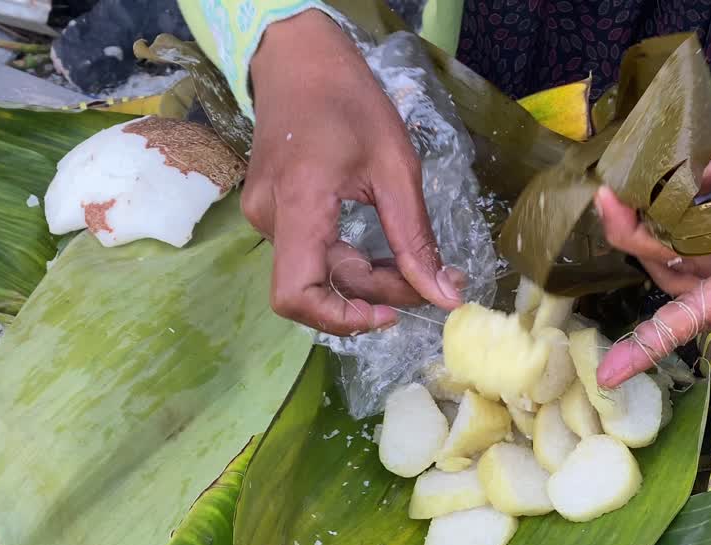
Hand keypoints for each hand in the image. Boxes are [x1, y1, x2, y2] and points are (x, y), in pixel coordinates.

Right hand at [243, 10, 461, 334]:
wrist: (298, 58)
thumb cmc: (349, 100)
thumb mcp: (396, 166)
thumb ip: (415, 238)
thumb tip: (444, 296)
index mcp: (298, 204)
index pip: (296, 294)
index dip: (341, 319)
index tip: (390, 313)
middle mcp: (270, 218)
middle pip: (318, 286)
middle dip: (375, 294)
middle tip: (428, 281)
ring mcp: (265, 215)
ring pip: (316, 273)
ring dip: (364, 280)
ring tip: (408, 262)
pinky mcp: (272, 212)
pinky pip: (310, 254)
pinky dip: (347, 262)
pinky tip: (379, 249)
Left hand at [595, 101, 710, 387]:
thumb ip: (706, 173)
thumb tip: (648, 189)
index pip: (704, 310)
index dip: (653, 339)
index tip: (608, 374)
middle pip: (684, 281)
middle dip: (644, 242)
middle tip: (610, 197)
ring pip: (684, 267)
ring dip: (654, 233)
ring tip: (627, 191)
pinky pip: (699, 252)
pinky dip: (674, 227)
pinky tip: (650, 200)